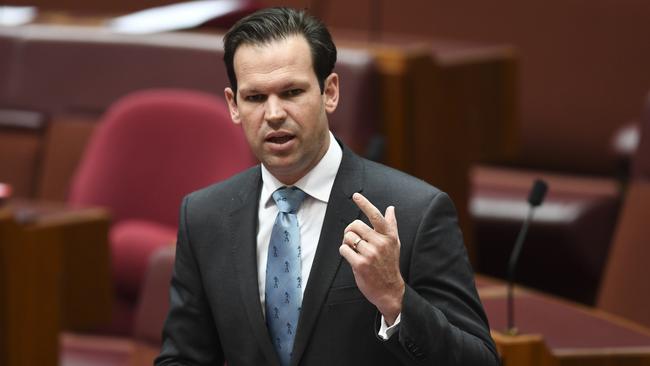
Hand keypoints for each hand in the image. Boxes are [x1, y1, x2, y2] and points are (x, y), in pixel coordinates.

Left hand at [339, 192, 404, 324]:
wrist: (390, 290)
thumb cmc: (390, 264)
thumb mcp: (394, 244)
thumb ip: (391, 225)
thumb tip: (391, 208)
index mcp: (388, 236)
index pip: (375, 216)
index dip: (364, 204)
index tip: (355, 195)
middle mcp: (380, 243)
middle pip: (355, 225)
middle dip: (350, 231)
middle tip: (352, 238)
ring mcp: (370, 254)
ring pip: (348, 237)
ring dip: (346, 242)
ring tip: (353, 249)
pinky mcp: (360, 265)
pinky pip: (344, 249)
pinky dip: (344, 251)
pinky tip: (351, 257)